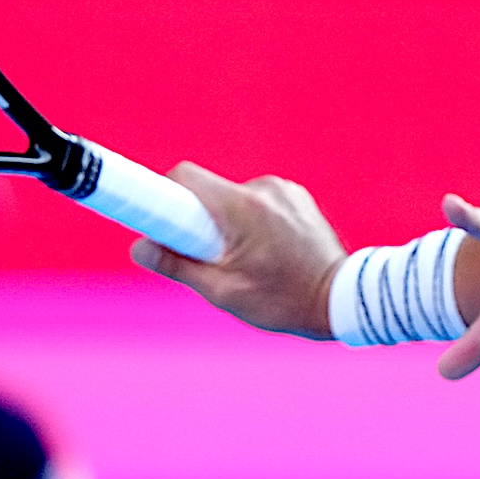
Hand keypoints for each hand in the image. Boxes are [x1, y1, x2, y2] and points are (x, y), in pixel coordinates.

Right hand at [129, 163, 344, 337]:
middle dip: (198, 220)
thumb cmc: (282, 301)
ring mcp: (284, 190)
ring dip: (228, 223)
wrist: (340, 299)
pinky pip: (257, 201)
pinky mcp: (296, 196)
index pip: (186, 177)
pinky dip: (251, 221)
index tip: (155, 217)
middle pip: (209, 190)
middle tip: (208, 256)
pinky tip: (268, 252)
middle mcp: (264, 189)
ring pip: (232, 197)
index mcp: (242, 208)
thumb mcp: (222, 291)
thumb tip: (139, 247)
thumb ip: (177, 266)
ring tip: (247, 260)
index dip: (162, 193)